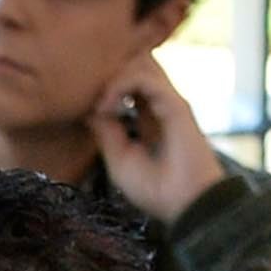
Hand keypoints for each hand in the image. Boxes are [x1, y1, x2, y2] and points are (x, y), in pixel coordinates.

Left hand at [85, 46, 228, 222]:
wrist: (188, 205)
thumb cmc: (156, 189)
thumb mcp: (119, 159)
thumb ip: (105, 131)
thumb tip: (89, 108)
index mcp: (149, 116)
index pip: (126, 82)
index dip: (103, 85)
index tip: (82, 106)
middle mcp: (160, 103)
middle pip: (134, 65)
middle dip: (107, 74)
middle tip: (88, 97)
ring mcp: (169, 101)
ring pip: (138, 65)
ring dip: (111, 79)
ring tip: (99, 105)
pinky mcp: (176, 104)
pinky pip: (143, 78)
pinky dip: (119, 86)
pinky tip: (106, 108)